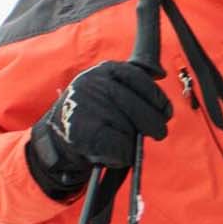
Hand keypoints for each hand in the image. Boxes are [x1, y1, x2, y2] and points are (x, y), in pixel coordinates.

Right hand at [24, 58, 172, 198]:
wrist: (57, 140)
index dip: (157, 98)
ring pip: (129, 128)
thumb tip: (159, 73)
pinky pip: (121, 145)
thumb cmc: (94, 115)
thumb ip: (132, 82)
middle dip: (154, 123)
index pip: (140, 79)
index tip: (165, 112)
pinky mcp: (84, 130)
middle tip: (159, 133)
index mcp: (104, 70)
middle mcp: (94, 83)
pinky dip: (124, 153)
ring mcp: (87, 105)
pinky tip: (117, 151)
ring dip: (133, 139)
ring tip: (122, 139)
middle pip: (138, 107)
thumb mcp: (110, 89)